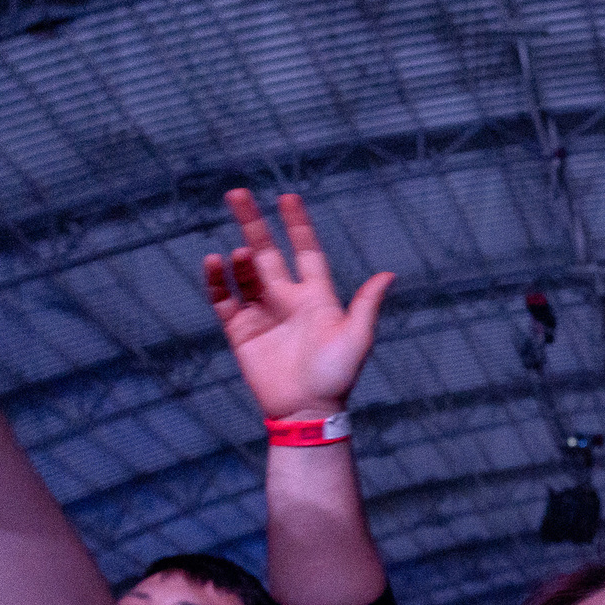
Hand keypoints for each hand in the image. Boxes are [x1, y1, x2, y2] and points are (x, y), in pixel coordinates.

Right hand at [202, 190, 392, 421]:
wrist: (306, 412)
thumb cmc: (336, 375)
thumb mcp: (356, 338)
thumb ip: (367, 305)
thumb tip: (389, 275)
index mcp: (315, 296)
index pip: (305, 250)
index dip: (297, 224)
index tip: (288, 197)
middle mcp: (286, 299)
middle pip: (266, 251)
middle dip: (253, 222)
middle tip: (237, 193)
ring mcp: (262, 313)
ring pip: (244, 273)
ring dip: (240, 258)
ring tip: (240, 253)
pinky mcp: (241, 332)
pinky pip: (224, 300)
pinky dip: (217, 281)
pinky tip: (215, 263)